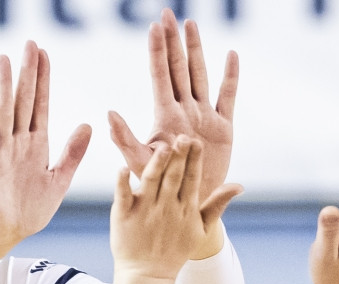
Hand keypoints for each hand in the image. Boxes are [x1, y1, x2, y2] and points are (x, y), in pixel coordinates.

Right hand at [0, 41, 92, 253]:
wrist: (8, 235)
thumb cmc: (30, 210)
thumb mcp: (59, 181)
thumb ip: (72, 154)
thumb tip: (87, 125)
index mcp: (36, 145)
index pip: (40, 105)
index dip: (43, 80)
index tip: (44, 54)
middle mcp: (17, 143)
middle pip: (23, 102)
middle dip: (27, 74)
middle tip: (29, 44)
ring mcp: (1, 152)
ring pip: (4, 113)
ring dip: (5, 87)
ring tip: (5, 60)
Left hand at [109, 9, 236, 207]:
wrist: (186, 209)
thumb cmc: (157, 190)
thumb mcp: (139, 164)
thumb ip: (124, 139)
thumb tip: (107, 114)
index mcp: (164, 117)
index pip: (160, 76)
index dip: (157, 51)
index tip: (154, 26)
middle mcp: (183, 112)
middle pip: (178, 69)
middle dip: (174, 42)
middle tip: (169, 14)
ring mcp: (203, 117)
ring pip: (200, 76)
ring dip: (196, 50)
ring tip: (191, 24)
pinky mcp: (223, 129)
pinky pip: (227, 97)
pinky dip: (230, 77)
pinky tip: (230, 55)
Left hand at [110, 136, 241, 283]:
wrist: (148, 274)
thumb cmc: (175, 250)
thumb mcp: (202, 229)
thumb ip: (218, 205)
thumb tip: (239, 186)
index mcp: (185, 207)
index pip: (192, 179)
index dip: (194, 160)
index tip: (196, 141)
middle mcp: (166, 207)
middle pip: (174, 177)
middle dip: (179, 158)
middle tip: (182, 137)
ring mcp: (144, 211)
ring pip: (151, 182)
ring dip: (157, 165)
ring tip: (162, 149)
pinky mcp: (123, 216)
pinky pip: (122, 196)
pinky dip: (122, 183)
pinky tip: (122, 169)